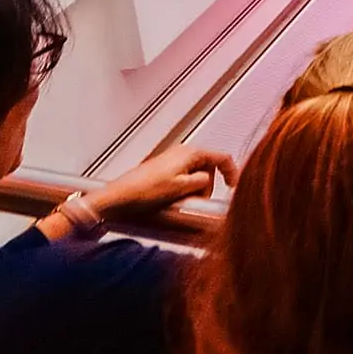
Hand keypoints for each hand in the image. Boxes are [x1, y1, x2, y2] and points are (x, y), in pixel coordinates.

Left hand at [95, 143, 236, 216]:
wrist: (119, 196)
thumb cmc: (144, 190)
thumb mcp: (182, 188)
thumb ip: (203, 182)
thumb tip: (210, 182)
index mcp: (190, 153)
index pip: (222, 157)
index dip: (231, 172)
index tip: (234, 185)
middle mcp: (182, 153)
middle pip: (209, 167)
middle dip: (209, 185)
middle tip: (200, 199)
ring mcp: (172, 161)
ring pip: (196, 174)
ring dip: (196, 189)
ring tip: (185, 200)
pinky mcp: (164, 170)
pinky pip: (184, 178)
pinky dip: (185, 189)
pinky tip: (176, 200)